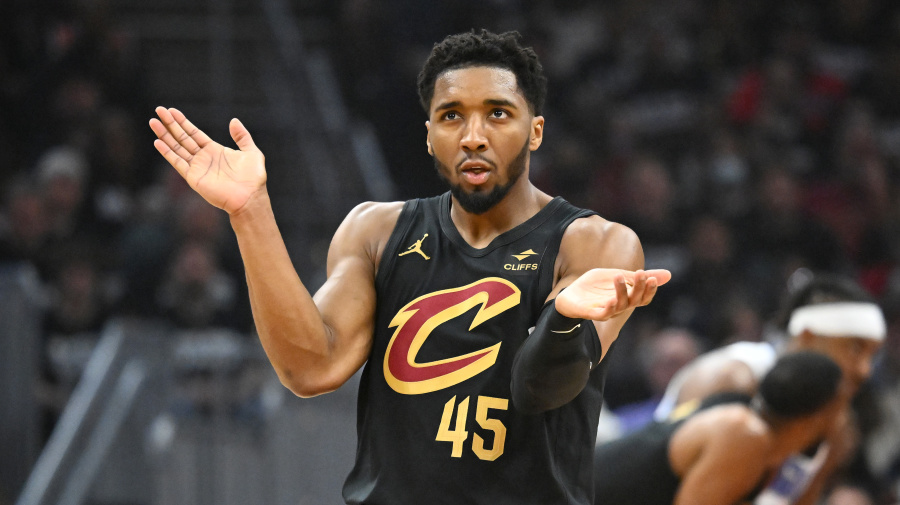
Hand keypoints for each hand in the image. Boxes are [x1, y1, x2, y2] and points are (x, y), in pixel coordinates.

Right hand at [149, 106, 266, 214]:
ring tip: (153, 121)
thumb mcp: (251, 152)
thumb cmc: (253, 178)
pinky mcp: (194, 177)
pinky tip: (158, 142)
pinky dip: (167, 153)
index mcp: (214, 150)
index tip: (171, 111)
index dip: (183, 122)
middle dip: (170, 124)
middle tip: (159, 110)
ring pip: (177, 148)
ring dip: (164, 135)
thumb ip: (242, 136)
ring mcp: (197, 167)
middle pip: (182, 137)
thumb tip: (234, 120)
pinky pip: (178, 163)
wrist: (250, 198)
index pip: (194, 133)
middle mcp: (203, 158)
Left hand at [554, 269, 670, 320]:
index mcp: (627, 298)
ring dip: (622, 291)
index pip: (644, 298)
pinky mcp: (593, 313)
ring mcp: (607, 311)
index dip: (649, 290)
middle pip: (635, 301)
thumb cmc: (596, 287)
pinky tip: (611, 299)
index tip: (652, 278)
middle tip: (641, 274)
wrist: (570, 295)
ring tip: (619, 276)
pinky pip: (604, 314)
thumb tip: (669, 275)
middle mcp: (620, 306)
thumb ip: (638, 277)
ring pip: (620, 305)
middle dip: (639, 288)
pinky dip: (609, 307)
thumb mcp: (619, 276)